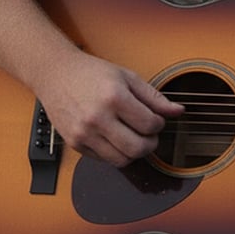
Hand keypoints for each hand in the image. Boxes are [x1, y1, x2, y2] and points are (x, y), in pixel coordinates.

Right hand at [33, 52, 184, 165]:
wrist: (56, 74)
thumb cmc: (91, 73)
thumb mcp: (127, 77)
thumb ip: (154, 97)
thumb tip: (178, 111)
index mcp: (113, 97)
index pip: (149, 124)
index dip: (159, 124)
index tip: (156, 120)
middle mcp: (97, 118)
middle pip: (137, 148)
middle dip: (150, 144)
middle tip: (150, 134)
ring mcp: (84, 133)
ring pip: (122, 159)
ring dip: (134, 152)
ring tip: (134, 137)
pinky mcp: (75, 144)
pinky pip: (104, 160)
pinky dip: (116, 153)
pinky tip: (116, 138)